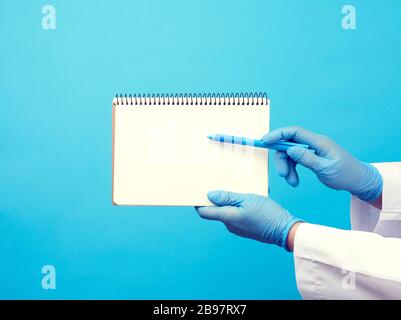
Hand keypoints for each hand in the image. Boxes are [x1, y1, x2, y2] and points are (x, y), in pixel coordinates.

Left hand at [196, 191, 301, 248]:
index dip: (197, 202)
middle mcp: (230, 225)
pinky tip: (247, 197)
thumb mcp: (248, 199)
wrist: (285, 231)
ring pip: (227, 212)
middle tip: (218, 183)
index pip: (204, 212)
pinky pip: (236, 215)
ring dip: (229, 200)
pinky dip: (238, 206)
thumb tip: (209, 195)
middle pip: (215, 211)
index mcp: (227, 217)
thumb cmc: (268, 214)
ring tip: (237, 187)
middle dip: (215, 198)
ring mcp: (238, 228)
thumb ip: (228, 197)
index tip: (196, 191)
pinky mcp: (245, 228)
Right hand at [261, 126, 382, 201]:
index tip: (265, 141)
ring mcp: (313, 150)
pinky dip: (292, 171)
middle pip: (289, 146)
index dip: (278, 134)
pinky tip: (294, 181)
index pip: (294, 132)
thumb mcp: (325, 168)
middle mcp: (314, 143)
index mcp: (319, 142)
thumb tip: (290, 149)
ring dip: (287, 168)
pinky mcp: (312, 157)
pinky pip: (296, 161)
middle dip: (282, 160)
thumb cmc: (345, 174)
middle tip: (283, 175)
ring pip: (291, 155)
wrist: (358, 181)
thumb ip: (307, 158)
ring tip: (292, 182)